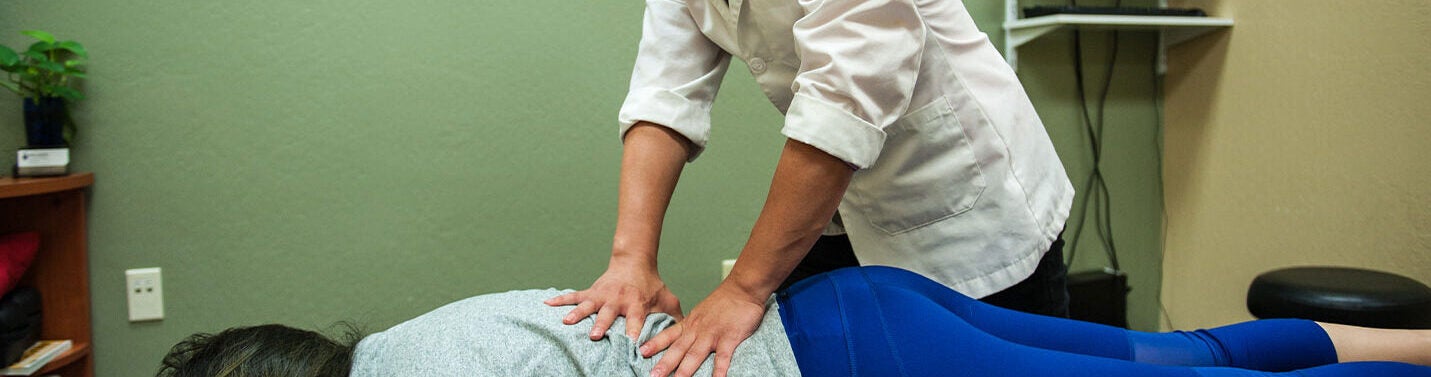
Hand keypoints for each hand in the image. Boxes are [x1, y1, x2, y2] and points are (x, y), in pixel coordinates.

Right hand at [545, 263, 683, 339]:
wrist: (634, 262)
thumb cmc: (652, 286)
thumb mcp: (667, 299)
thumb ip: (675, 317)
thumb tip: (686, 337)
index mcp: (637, 303)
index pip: (636, 320)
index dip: (634, 331)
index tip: (631, 344)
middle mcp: (618, 300)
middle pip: (609, 314)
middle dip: (602, 324)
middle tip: (596, 335)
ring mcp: (602, 295)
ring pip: (588, 305)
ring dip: (577, 313)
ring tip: (567, 322)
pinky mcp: (592, 291)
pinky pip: (574, 295)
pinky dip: (560, 299)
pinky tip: (547, 303)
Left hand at [641, 283, 766, 376]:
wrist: (742, 288)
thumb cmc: (724, 301)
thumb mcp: (702, 311)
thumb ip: (693, 326)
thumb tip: (686, 338)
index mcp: (690, 323)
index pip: (669, 335)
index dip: (654, 344)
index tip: (641, 352)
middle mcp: (698, 330)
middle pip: (678, 349)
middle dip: (665, 364)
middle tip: (653, 376)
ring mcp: (712, 334)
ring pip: (695, 355)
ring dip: (684, 370)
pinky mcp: (729, 338)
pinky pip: (722, 358)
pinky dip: (718, 371)